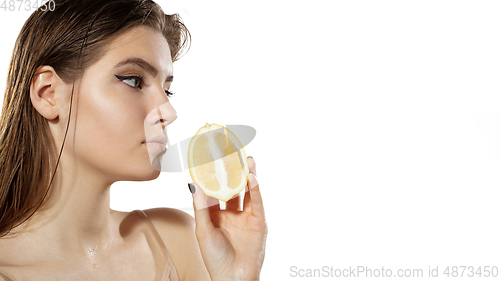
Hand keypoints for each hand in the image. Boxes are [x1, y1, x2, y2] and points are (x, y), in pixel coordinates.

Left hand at [190, 156, 266, 280]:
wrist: (234, 277)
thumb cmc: (215, 258)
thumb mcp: (203, 231)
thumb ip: (201, 208)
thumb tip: (194, 185)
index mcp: (214, 215)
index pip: (213, 191)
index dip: (212, 176)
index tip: (208, 159)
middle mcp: (230, 213)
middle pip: (231, 188)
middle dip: (231, 173)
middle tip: (230, 154)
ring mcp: (245, 216)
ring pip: (246, 192)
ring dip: (246, 176)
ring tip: (246, 160)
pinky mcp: (258, 221)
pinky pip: (257, 202)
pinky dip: (255, 189)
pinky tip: (251, 177)